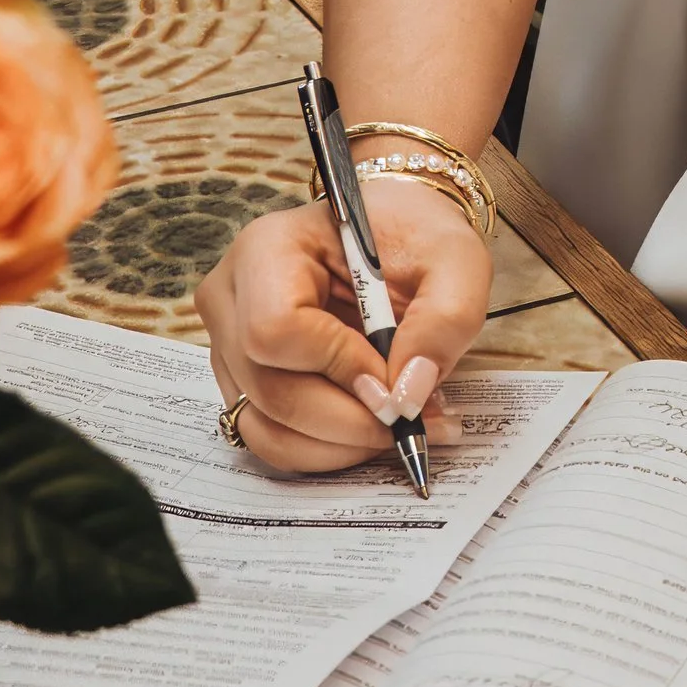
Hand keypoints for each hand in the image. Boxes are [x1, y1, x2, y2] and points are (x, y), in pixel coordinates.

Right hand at [193, 179, 491, 473]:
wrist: (399, 240)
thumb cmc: (417, 238)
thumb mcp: (457, 260)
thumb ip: (444, 320)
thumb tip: (407, 394)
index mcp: (269, 248)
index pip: (276, 328)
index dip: (339, 365)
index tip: (394, 374)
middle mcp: (232, 298)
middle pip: (270, 389)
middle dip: (350, 419)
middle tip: (413, 418)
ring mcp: (229, 345)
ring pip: (268, 427)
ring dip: (340, 444)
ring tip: (400, 422)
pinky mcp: (244, 382)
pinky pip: (272, 438)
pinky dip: (327, 448)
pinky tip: (371, 424)